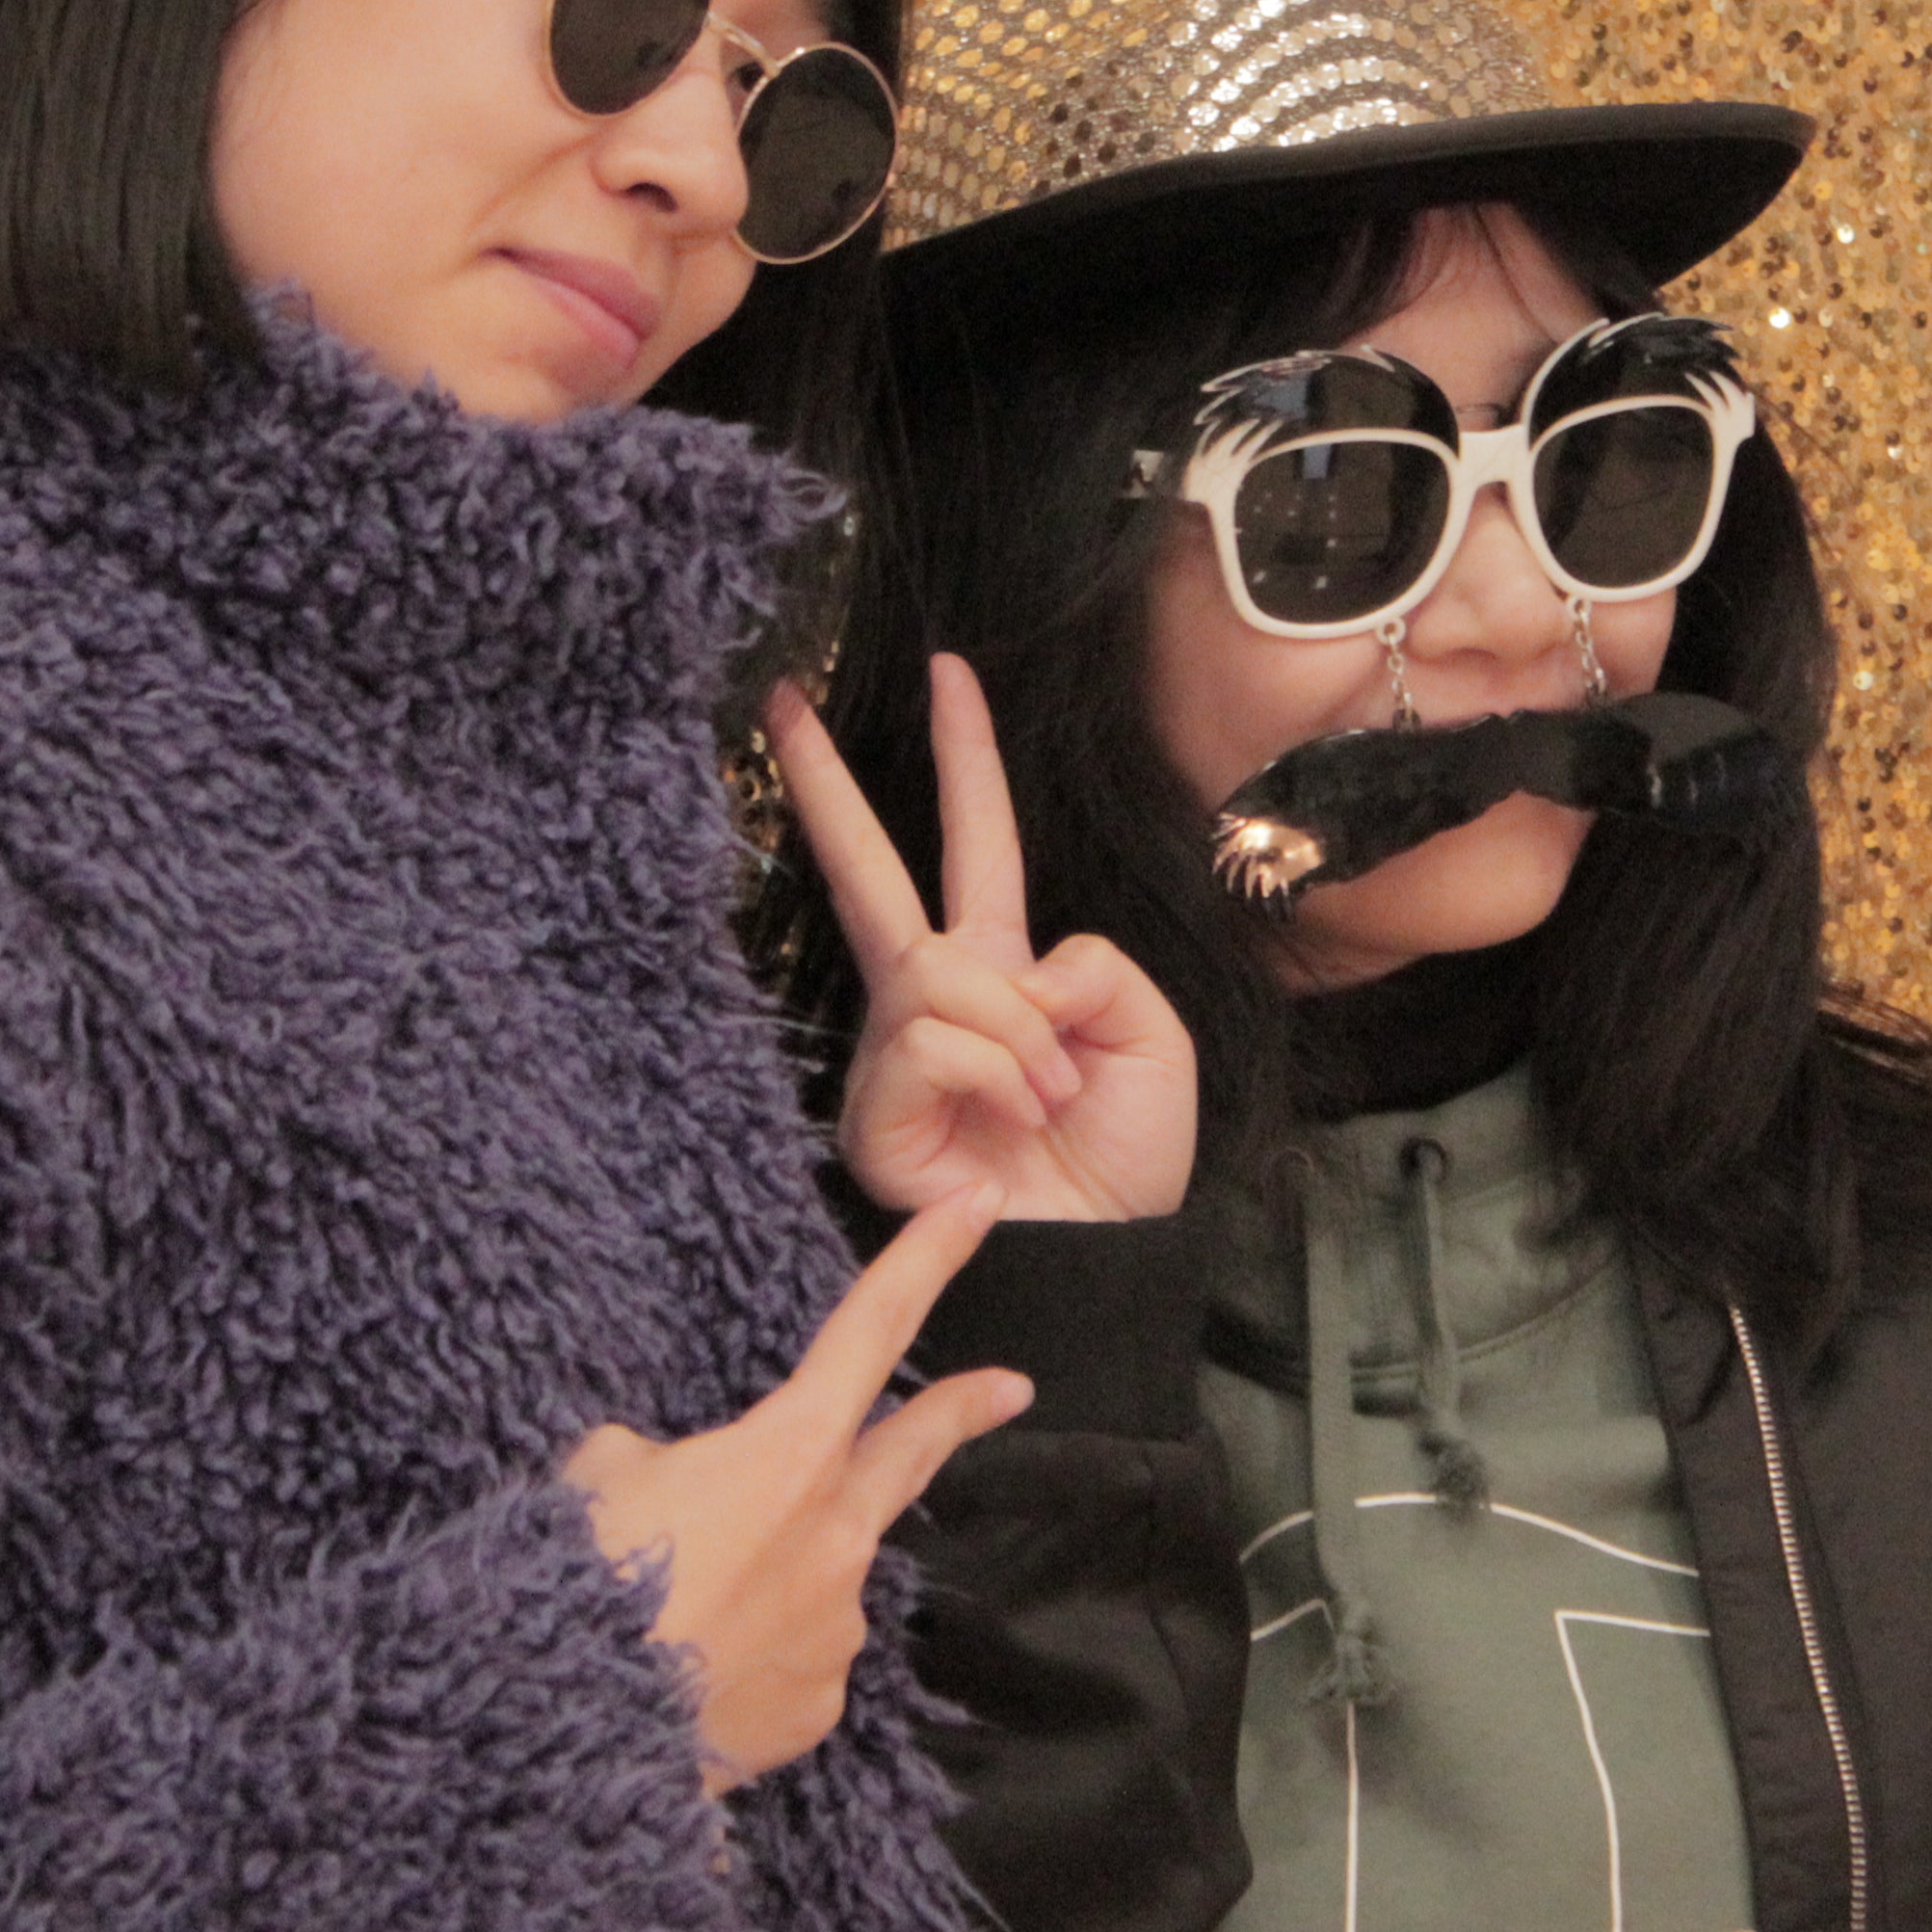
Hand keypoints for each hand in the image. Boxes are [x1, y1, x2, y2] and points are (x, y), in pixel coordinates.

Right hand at [568, 1195, 1032, 1792]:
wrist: (573, 1731)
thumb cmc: (578, 1583)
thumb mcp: (596, 1476)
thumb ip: (657, 1459)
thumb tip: (678, 1483)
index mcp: (784, 1456)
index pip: (867, 1334)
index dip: (925, 1263)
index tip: (978, 1209)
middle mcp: (835, 1537)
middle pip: (908, 1453)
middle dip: (959, 1413)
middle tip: (1009, 1387)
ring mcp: (836, 1627)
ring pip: (814, 1578)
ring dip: (765, 1580)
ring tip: (673, 1614)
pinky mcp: (818, 1706)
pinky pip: (791, 1662)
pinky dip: (748, 1656)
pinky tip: (691, 1675)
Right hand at [769, 655, 1196, 1224]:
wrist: (1106, 1259)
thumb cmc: (1125, 1163)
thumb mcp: (1150, 1037)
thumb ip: (1093, 967)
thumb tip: (1016, 963)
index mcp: (1003, 969)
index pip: (974, 841)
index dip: (964, 758)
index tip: (949, 672)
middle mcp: (933, 999)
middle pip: (869, 872)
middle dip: (826, 785)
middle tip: (781, 700)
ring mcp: (896, 1052)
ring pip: (936, 968)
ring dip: (1018, 1027)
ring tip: (1052, 1094)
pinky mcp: (874, 1110)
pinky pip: (931, 1036)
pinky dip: (998, 1067)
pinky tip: (1016, 1118)